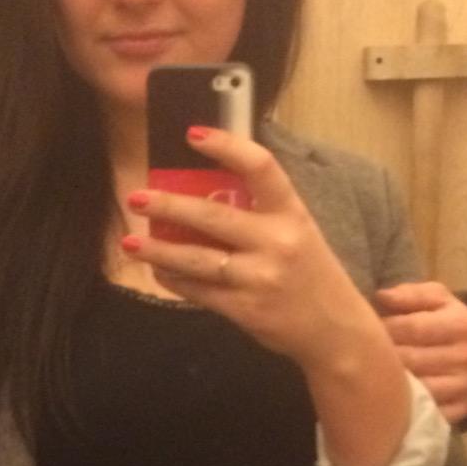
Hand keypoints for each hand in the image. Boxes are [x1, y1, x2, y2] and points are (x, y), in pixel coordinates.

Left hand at [123, 127, 377, 373]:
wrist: (335, 330)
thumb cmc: (311, 274)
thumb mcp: (298, 232)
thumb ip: (260, 213)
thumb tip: (201, 192)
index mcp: (293, 213)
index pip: (261, 167)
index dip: (226, 146)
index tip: (192, 135)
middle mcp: (277, 242)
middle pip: (214, 217)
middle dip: (169, 206)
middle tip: (137, 197)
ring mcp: (260, 278)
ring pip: (197, 259)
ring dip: (158, 251)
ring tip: (130, 242)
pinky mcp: (246, 310)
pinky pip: (199, 291)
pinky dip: (174, 280)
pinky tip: (157, 271)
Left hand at [376, 283, 466, 422]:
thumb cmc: (448, 321)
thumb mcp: (437, 299)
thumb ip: (411, 295)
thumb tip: (382, 297)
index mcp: (463, 325)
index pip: (412, 328)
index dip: (383, 329)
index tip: (363, 331)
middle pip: (412, 360)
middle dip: (382, 357)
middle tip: (359, 355)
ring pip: (418, 389)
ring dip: (390, 384)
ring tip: (371, 375)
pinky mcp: (464, 410)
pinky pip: (427, 412)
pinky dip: (405, 407)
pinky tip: (389, 398)